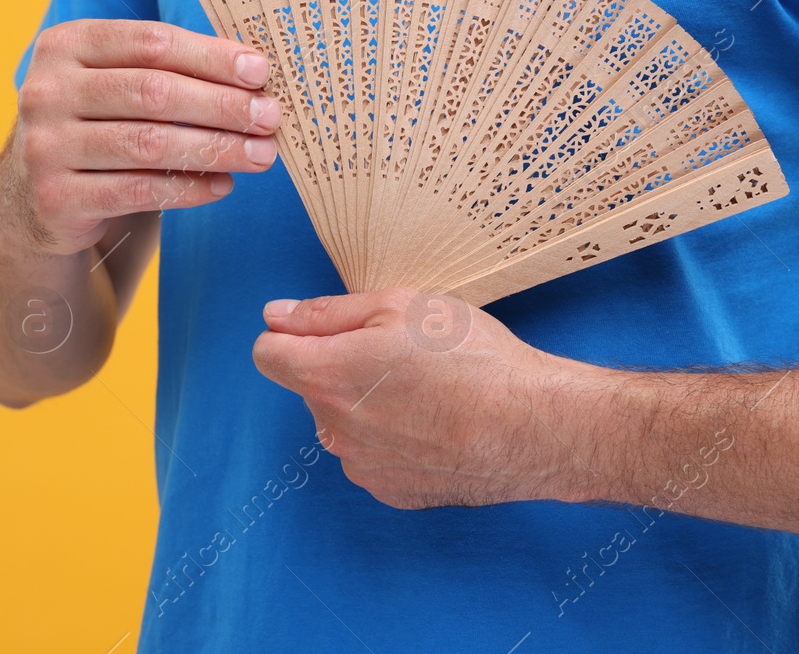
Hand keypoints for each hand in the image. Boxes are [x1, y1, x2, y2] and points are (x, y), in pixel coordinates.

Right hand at [14, 19, 279, 255]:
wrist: (31, 199)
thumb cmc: (94, 127)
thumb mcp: (112, 83)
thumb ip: (165, 69)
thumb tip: (253, 73)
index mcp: (65, 44)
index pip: (151, 43)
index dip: (211, 57)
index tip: (260, 72)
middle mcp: (47, 90)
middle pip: (154, 92)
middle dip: (222, 105)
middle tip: (270, 117)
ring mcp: (45, 146)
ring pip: (149, 144)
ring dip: (216, 148)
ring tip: (260, 155)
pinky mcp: (55, 198)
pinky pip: (139, 192)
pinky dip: (189, 189)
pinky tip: (223, 185)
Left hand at [252, 288, 602, 508]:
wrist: (531, 426)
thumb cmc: (471, 357)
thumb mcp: (398, 306)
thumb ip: (325, 313)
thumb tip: (275, 317)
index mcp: (326, 376)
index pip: (267, 353)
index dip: (292, 334)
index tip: (329, 330)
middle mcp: (332, 428)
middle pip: (311, 386)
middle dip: (340, 366)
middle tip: (400, 354)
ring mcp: (360, 466)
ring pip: (343, 422)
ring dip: (366, 404)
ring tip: (424, 391)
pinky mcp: (389, 491)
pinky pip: (371, 455)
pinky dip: (391, 439)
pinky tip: (433, 424)